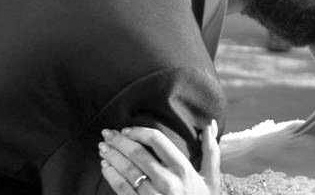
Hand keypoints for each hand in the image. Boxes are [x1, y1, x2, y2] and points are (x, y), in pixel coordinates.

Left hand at [99, 122, 219, 194]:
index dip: (139, 132)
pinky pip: (123, 190)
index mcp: (183, 169)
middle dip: (119, 141)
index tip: (127, 129)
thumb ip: (211, 151)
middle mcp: (168, 181)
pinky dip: (112, 176)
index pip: (157, 140)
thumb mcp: (211, 179)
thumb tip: (209, 125)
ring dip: (112, 156)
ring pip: (127, 171)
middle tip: (106, 134)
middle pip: (138, 154)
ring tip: (103, 148)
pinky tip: (105, 167)